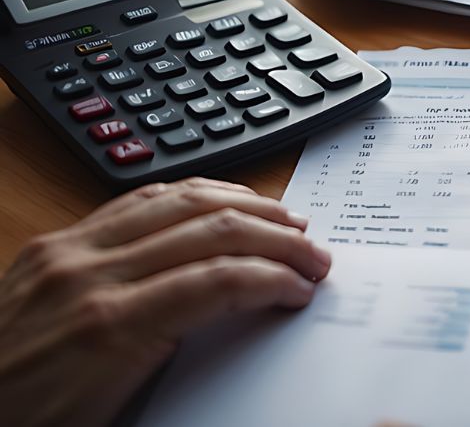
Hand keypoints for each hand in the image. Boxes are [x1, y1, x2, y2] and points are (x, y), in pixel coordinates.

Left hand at [0, 178, 330, 426]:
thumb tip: (246, 328)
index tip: (303, 288)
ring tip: (284, 219)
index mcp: (110, 328)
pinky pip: (133, 201)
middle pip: (210, 230)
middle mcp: (89, 276)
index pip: (220, 281)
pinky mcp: (52, 244)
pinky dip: (188, 194)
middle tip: (313, 254)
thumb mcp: (118, 416)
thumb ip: (181, 363)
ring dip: (242, 204)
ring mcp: (68, 252)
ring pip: (178, 201)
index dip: (275, 278)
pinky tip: (216, 200)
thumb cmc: (29, 424)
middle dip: (276, 238)